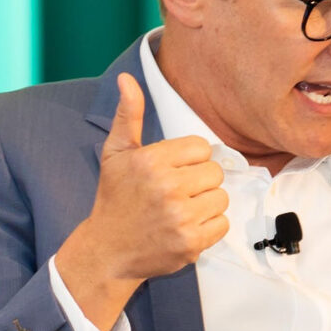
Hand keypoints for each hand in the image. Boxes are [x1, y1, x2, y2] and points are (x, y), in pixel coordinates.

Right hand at [54, 75, 229, 330]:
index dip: (190, 160)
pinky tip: (187, 227)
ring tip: (182, 210)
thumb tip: (127, 78)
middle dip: (200, 181)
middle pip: (215, 172)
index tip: (173, 172)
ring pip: (221, 198)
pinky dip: (210, 227)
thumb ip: (129, 115)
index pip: (201, 147)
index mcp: (151, 161)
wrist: (108, 251)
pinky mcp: (191, 243)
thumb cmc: (115, 198)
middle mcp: (167, 187)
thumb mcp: (116, 153)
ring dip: (207, 204)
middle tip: (177, 193)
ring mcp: (180, 217)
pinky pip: (223, 224)